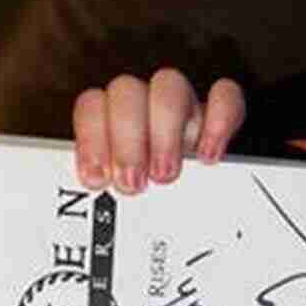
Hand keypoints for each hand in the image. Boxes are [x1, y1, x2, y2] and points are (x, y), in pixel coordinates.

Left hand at [73, 69, 245, 191]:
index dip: (91, 138)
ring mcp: (179, 105)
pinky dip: (218, 122)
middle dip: (127, 141)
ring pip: (169, 86)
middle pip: (126, 91)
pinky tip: (208, 156)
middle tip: (133, 182)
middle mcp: (141, 106)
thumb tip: (81, 202)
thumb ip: (96, 191)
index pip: (91, 104)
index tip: (97, 179)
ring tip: (164, 174)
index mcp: (108, 119)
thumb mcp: (110, 203)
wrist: (184, 218)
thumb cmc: (139, 202)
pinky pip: (224, 97)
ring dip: (165, 132)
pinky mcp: (217, 114)